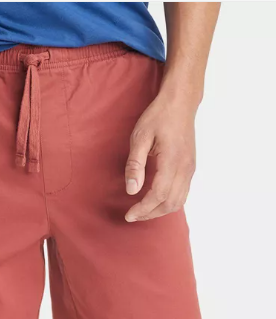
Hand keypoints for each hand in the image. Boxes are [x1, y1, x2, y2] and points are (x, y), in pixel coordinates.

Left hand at [124, 95, 196, 222]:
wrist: (181, 102)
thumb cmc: (159, 116)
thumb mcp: (140, 137)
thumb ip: (135, 164)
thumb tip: (132, 190)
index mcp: (172, 160)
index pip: (158, 195)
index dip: (143, 209)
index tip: (129, 215)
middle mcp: (185, 168)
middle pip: (170, 203)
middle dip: (150, 214)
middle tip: (133, 216)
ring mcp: (190, 169)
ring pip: (178, 202)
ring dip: (160, 211)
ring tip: (143, 212)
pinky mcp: (190, 168)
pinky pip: (183, 194)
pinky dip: (169, 203)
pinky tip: (155, 202)